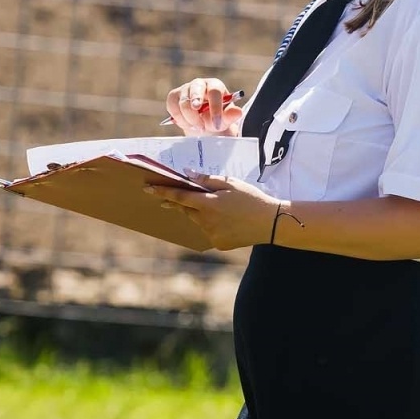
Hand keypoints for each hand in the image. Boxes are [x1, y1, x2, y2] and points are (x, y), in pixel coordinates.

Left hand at [145, 172, 280, 250]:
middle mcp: (206, 221)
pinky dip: (212, 224)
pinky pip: (208, 231)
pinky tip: (228, 220)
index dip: (162, 192)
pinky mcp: (218, 243)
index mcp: (209, 204)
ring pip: (197, 221)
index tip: (148, 189)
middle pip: (186, 210)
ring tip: (220, 207)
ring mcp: (212, 235)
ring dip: (200, 213)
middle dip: (182, 202)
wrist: (271, 223)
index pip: (179, 196)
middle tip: (177, 196)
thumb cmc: (252, 198)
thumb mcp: (231, 183)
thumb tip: (187, 175)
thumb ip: (207, 180)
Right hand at [165, 77, 243, 136]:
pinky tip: (187, 124)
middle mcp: (199, 84)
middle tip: (200, 122)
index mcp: (215, 85)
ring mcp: (185, 89)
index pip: (214, 91)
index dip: (215, 107)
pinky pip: (172, 105)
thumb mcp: (225, 120)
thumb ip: (230, 116)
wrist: (203, 125)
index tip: (217, 124)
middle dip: (196, 104)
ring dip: (189, 118)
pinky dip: (179, 118)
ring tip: (197, 128)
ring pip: (183, 101)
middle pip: (195, 88)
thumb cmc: (216, 119)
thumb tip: (238, 112)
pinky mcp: (174, 96)